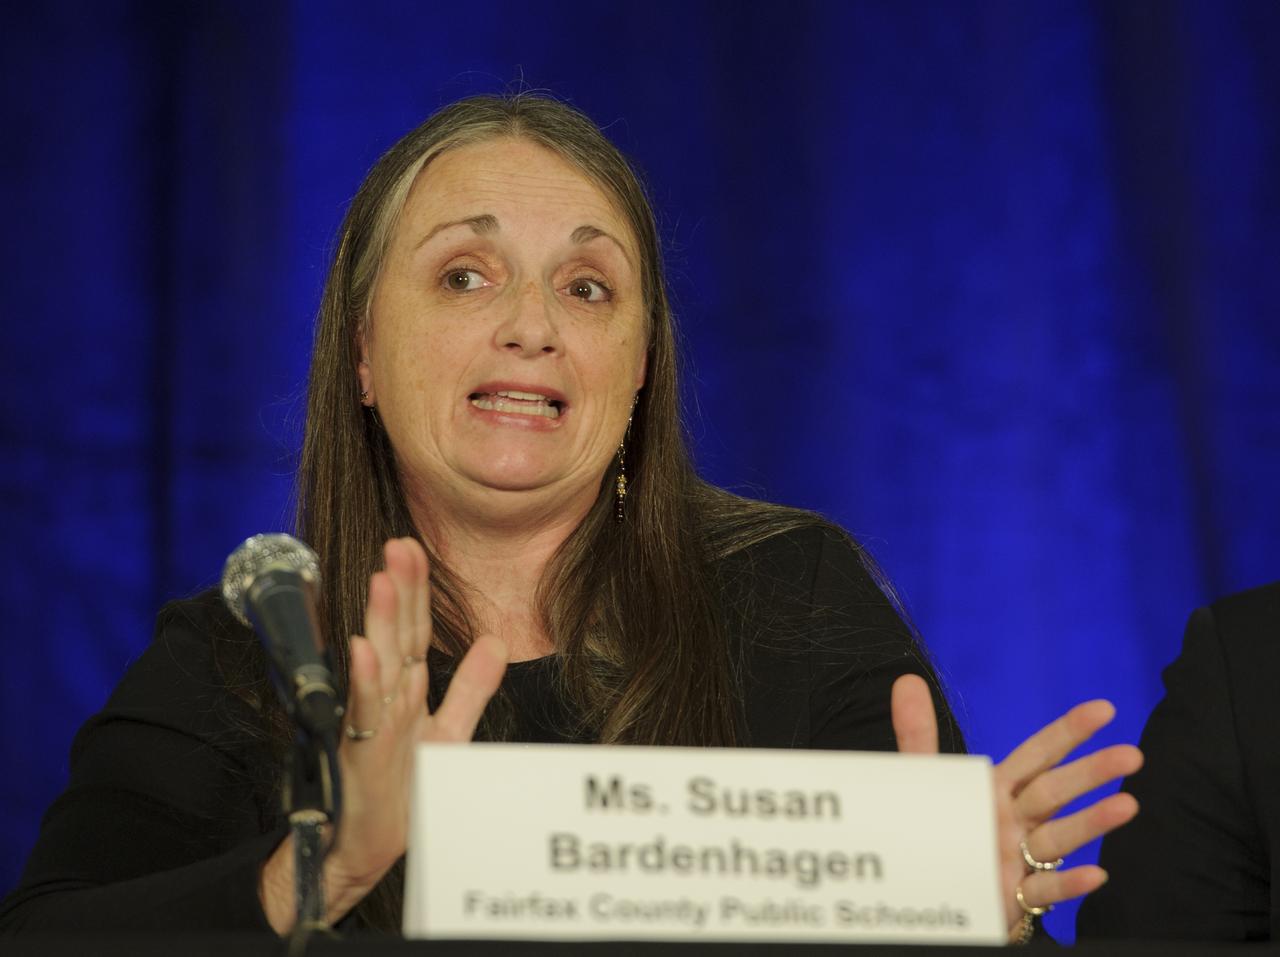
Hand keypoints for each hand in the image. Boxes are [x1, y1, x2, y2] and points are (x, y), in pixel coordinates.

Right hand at [260, 537, 506, 931]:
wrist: (364, 848)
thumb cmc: (401, 789)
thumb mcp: (449, 732)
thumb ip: (471, 687)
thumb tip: (497, 641)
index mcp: (407, 689)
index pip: (414, 629)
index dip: (417, 589)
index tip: (415, 547)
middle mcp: (386, 699)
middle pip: (396, 634)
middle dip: (399, 589)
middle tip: (399, 544)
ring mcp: (370, 724)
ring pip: (380, 664)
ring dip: (380, 622)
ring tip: (383, 579)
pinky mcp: (361, 755)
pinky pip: (365, 714)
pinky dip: (365, 682)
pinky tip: (364, 651)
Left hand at [891, 674, 1142, 939]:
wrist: (937, 893)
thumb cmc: (944, 830)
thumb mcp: (926, 781)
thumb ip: (918, 734)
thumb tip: (907, 680)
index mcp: (997, 789)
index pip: (1037, 755)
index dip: (1068, 732)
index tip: (1104, 709)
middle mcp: (1015, 819)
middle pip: (1055, 791)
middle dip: (1092, 772)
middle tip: (1133, 755)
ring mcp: (1019, 857)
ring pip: (1058, 837)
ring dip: (1092, 822)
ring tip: (1129, 805)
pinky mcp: (1014, 896)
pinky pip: (1044, 889)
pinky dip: (1069, 883)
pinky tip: (1096, 874)